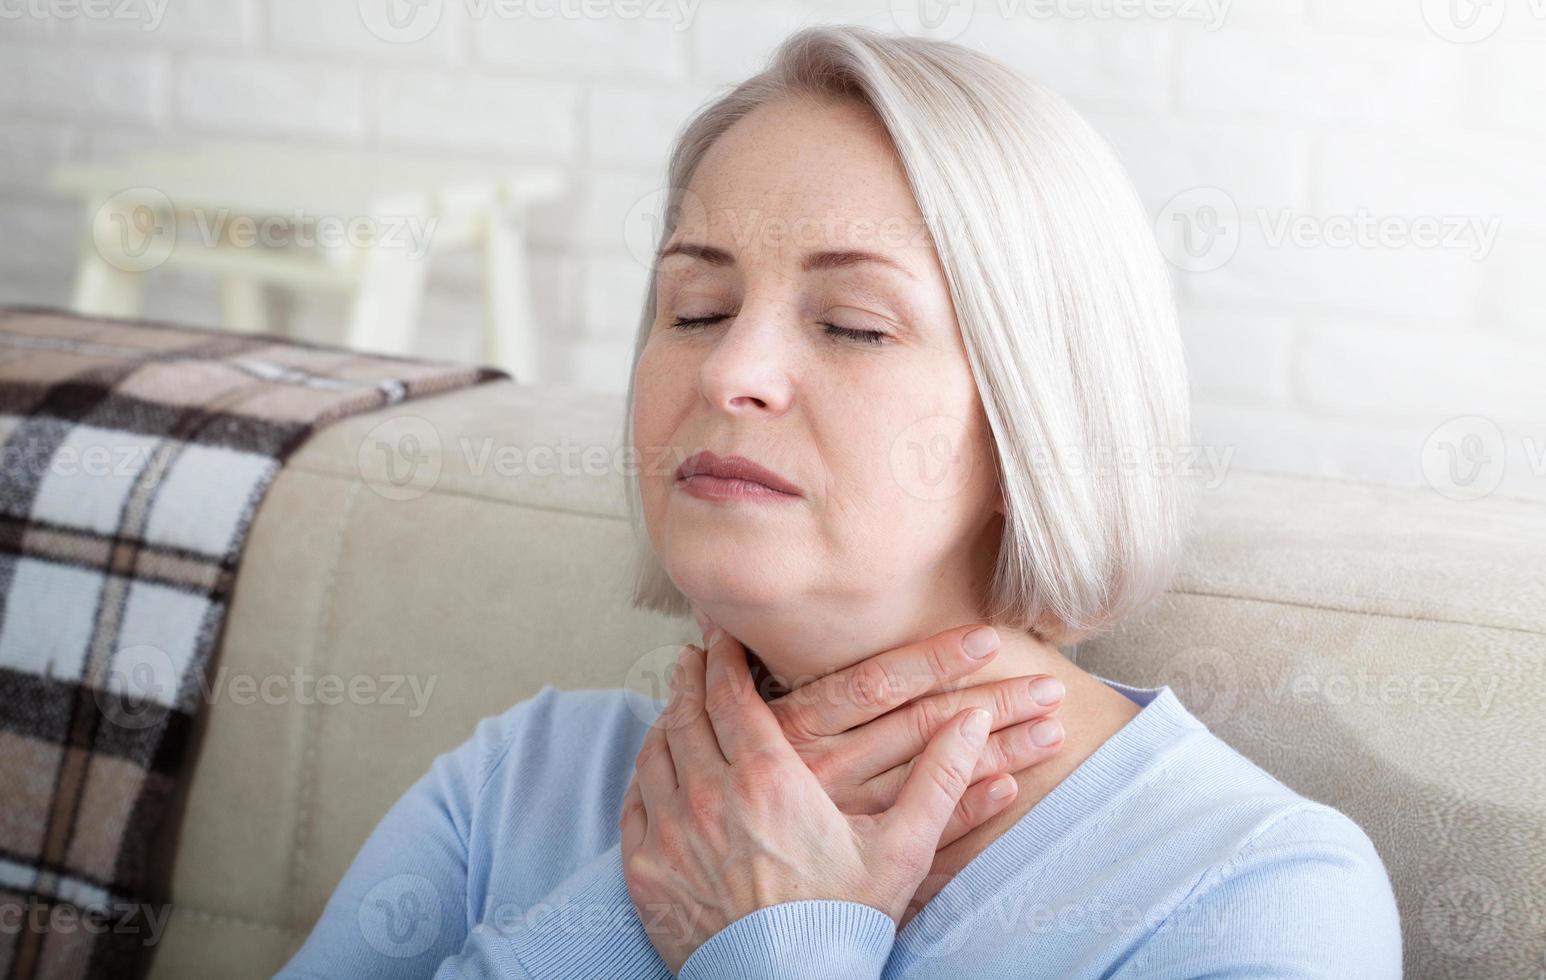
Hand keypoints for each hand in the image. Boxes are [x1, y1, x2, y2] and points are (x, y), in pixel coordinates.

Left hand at [619, 625, 996, 973]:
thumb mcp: (903, 849)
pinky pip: (634, 804)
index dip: (723, 658)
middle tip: (693, 657)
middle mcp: (708, 795)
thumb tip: (974, 721)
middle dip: (689, 679)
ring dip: (666, 723)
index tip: (720, 637)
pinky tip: (656, 771)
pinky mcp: (644, 871)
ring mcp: (669, 833)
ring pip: (655, 754)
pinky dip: (645, 777)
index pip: (730, 695)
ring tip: (676, 709)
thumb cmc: (845, 924)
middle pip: (686, 714)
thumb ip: (940, 778)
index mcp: (766, 778)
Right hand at [698, 608, 1065, 847]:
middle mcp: (827, 769)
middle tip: (1049, 686)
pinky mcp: (857, 856)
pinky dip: (969, 815)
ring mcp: (846, 816)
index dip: (933, 659)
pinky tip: (1007, 791)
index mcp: (797, 729)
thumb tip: (719, 619)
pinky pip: (924, 838)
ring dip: (998, 753)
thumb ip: (739, 677)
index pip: (876, 684)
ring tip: (1051, 730)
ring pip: (936, 779)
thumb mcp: (729, 724)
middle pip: (922, 726)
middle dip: (991, 704)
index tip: (988, 639)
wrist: (702, 868)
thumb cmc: (724, 781)